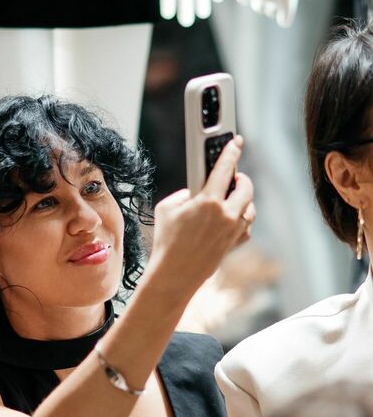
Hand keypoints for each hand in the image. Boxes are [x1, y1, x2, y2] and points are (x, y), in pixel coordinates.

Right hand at [148, 137, 254, 303]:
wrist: (174, 274)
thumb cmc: (166, 242)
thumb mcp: (166, 208)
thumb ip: (182, 194)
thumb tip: (193, 194)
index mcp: (208, 202)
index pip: (225, 169)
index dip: (232, 152)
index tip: (236, 142)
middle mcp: (225, 215)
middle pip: (246, 188)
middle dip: (240, 179)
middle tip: (233, 177)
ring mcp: (232, 231)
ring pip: (250, 208)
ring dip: (244, 200)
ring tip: (231, 198)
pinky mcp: (233, 245)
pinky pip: (246, 227)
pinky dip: (242, 220)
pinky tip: (232, 219)